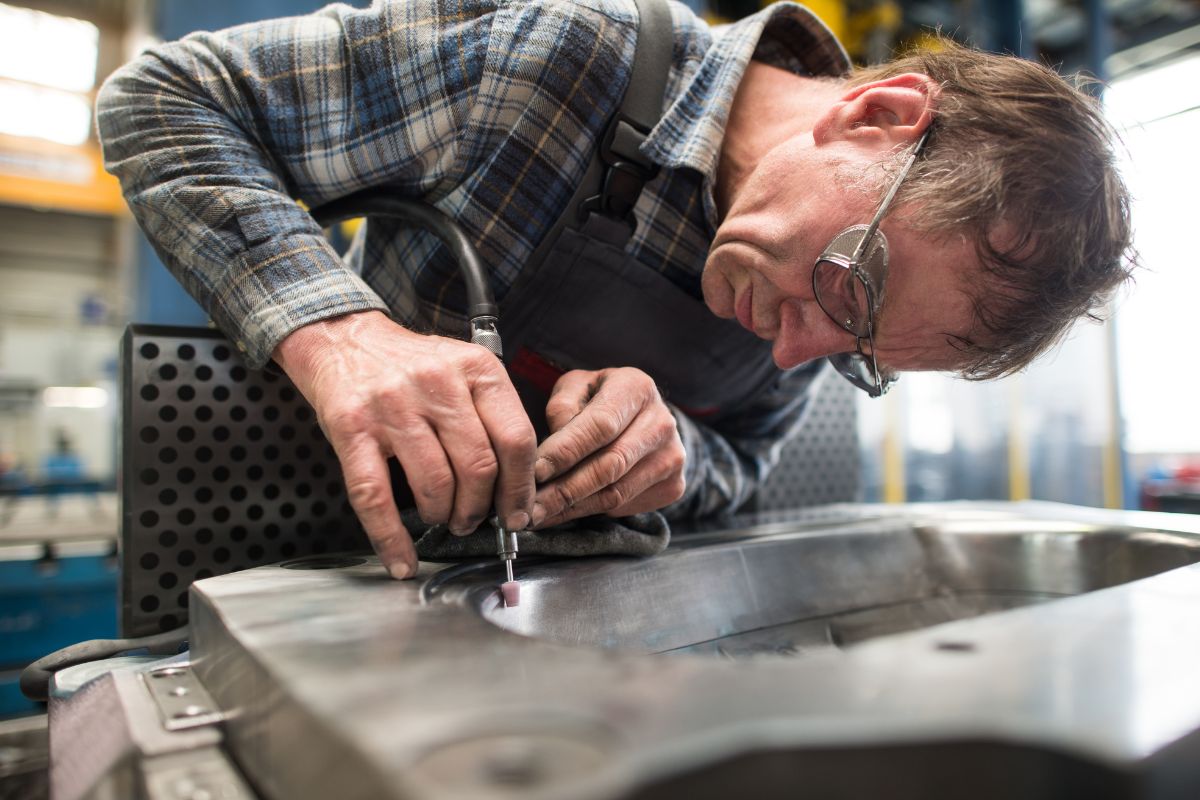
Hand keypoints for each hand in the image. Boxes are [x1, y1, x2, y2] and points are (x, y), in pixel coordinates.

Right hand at [274, 311, 535, 578]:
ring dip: (443, 516)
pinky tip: (401, 560)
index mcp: (475, 369)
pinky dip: (390, 538)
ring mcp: (392, 405)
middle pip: (478, 467)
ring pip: (435, 484)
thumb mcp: (463, 370)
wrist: (344, 338)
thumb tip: (517, 485)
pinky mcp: (352, 428)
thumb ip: (492, 416)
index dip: (521, 487)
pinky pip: (375, 497)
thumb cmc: (412, 365)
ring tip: (441, 518)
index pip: (515, 439)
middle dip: (480, 509)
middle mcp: (437, 383)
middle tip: (473, 521)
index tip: (519, 513)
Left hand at [531, 367, 685, 526]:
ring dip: (573, 509)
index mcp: (637, 388)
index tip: (535, 472)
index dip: (566, 451)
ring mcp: (672, 457)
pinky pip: (625, 507)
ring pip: (615, 494)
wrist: (644, 417)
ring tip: (542, 515)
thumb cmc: (599, 400)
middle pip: (609, 466)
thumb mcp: (576, 388)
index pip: (600, 425)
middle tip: (531, 508)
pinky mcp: (673, 485)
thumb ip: (561, 410)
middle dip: (565, 490)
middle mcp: (662, 422)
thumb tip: (550, 453)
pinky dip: (591, 512)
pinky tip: (567, 511)